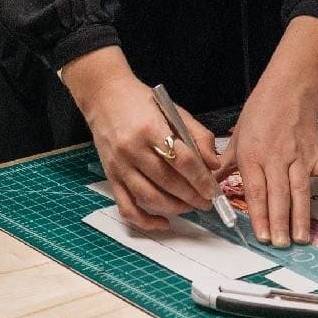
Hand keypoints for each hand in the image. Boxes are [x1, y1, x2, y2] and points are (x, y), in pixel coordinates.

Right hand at [61, 47, 220, 231]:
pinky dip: (146, 221)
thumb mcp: (173, 110)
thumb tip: (214, 164)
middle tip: (207, 202)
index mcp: (151, 128)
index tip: (213, 191)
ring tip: (190, 206)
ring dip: (175, 208)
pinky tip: (164, 222)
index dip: (201, 179)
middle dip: (192, 196)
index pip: (182, 160)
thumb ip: (197, 135)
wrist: (103, 95)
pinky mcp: (110, 176)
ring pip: (150, 197)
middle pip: (168, 182)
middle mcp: (132, 149)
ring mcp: (119, 165)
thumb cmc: (141, 101)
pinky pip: (127, 207)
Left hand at [219, 84, 317, 246]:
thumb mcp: (236, 137)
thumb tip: (209, 183)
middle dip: (279, 221)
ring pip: (300, 190)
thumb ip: (225, 164)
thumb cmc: (259, 113)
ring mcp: (299, 156)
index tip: (261, 236)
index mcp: (252, 155)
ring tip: (300, 238)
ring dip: (301, 215)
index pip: (256, 190)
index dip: (259, 215)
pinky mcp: (317, 154)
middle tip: (280, 244)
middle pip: (278, 194)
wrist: (287, 90)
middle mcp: (276, 157)